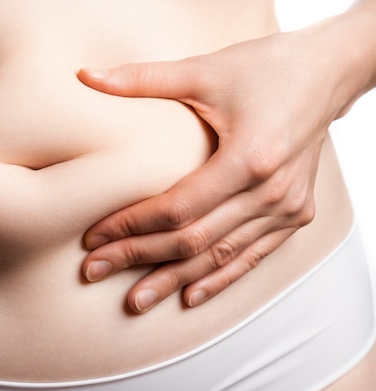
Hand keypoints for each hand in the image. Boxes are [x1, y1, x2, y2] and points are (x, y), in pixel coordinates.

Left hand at [78, 30, 345, 312]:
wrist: (327, 73)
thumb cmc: (264, 68)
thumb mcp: (204, 70)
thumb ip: (143, 79)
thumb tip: (84, 76)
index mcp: (250, 157)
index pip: (178, 207)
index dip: (132, 225)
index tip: (94, 237)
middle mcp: (271, 191)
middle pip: (193, 238)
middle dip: (139, 257)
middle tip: (95, 271)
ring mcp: (286, 208)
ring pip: (219, 256)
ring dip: (173, 279)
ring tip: (135, 301)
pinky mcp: (294, 215)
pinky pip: (252, 256)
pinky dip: (219, 278)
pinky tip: (189, 296)